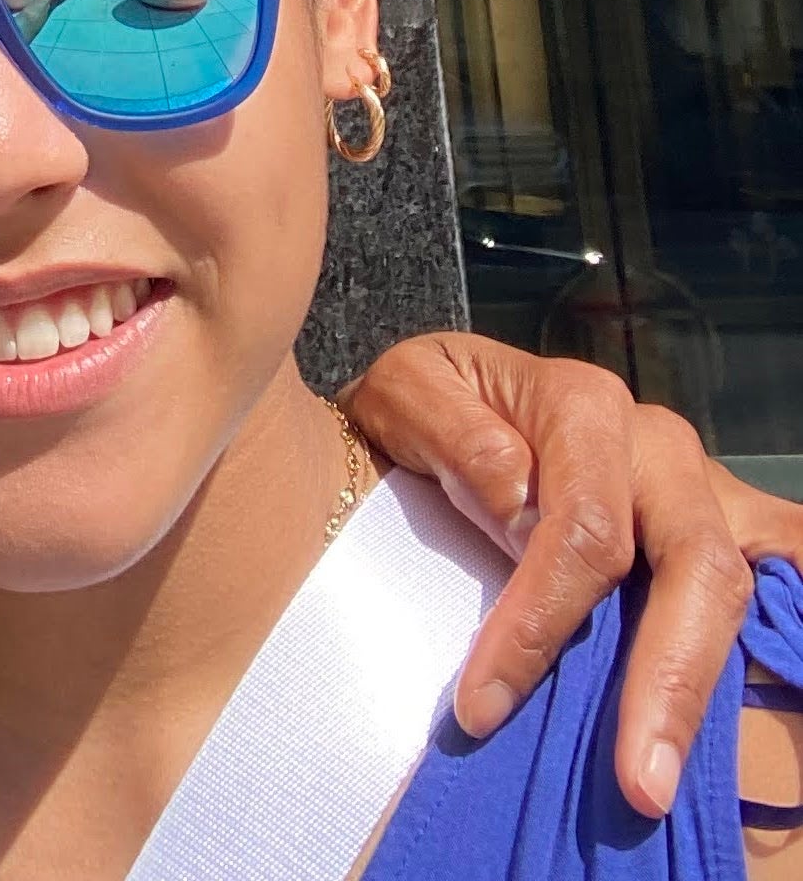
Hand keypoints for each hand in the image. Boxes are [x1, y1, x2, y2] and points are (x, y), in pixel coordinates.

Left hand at [342, 332, 802, 818]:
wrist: (453, 390)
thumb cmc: (431, 402)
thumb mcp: (408, 390)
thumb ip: (452, 430)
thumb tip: (517, 501)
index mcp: (583, 409)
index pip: (584, 530)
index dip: (541, 623)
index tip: (482, 707)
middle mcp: (657, 447)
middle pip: (694, 565)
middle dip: (669, 682)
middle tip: (638, 784)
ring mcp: (700, 489)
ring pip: (735, 587)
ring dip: (712, 688)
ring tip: (671, 778)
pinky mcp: (721, 526)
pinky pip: (773, 571)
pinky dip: (772, 637)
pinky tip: (747, 708)